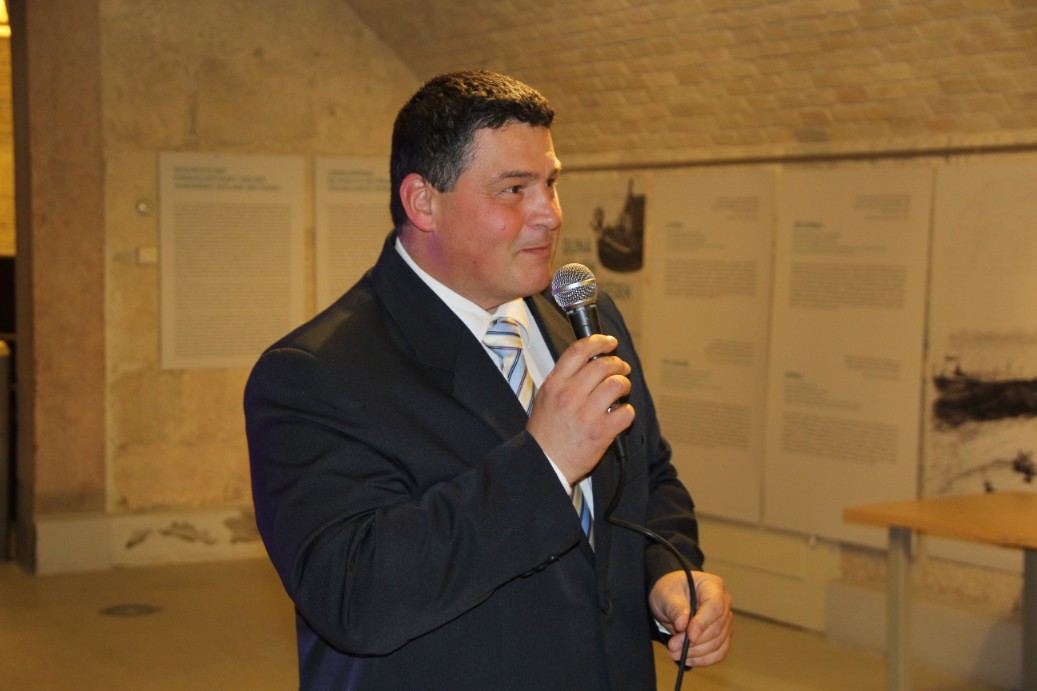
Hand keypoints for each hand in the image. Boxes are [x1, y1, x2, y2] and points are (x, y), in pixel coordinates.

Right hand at [526, 334, 633, 484]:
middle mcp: (571, 395)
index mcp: (555, 384)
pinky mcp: (601, 432)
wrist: (544, 463)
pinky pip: (626, 412)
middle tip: (622, 368)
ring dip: (624, 384)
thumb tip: (587, 363)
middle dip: (618, 364)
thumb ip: (563, 379)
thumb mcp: (545, 398)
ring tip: (623, 389)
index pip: (579, 351)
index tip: (609, 342)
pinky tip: (621, 414)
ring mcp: (587, 413)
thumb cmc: (544, 433)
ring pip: (617, 384)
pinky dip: (628, 411)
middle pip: (603, 365)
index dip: (599, 341)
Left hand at [649, 569, 732, 668]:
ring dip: (696, 653)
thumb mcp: (667, 594)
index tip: (689, 635)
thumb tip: (683, 625)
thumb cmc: (670, 590)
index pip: (715, 607)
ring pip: (718, 643)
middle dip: (694, 642)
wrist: (670, 597)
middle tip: (673, 646)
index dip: (703, 623)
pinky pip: (719, 652)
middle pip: (717, 628)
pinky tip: (687, 659)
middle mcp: (724, 603)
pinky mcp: (722, 636)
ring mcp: (725, 620)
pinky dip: (703, 659)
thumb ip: (676, 608)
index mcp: (713, 586)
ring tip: (675, 653)